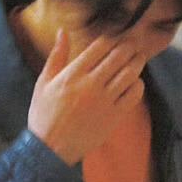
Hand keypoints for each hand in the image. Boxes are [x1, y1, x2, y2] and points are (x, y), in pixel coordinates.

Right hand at [26, 28, 148, 164]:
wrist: (50, 150)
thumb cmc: (44, 115)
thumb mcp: (44, 82)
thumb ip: (56, 56)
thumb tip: (62, 32)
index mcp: (74, 73)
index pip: (100, 45)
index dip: (112, 37)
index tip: (115, 38)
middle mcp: (91, 84)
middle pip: (118, 56)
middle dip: (128, 46)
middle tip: (132, 44)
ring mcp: (104, 101)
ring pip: (129, 73)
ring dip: (137, 63)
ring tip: (138, 58)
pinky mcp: (113, 117)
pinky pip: (133, 96)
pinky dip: (138, 85)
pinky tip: (134, 83)